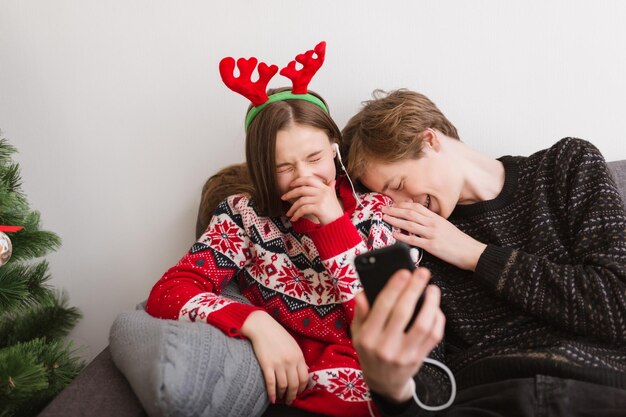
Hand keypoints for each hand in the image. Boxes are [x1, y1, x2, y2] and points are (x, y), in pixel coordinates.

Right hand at [241, 311, 308, 403]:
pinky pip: (271, 384)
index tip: (299, 392)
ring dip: (283, 395)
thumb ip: (299, 358)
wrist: (262, 326)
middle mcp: (290, 361)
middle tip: (290, 400)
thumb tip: (305, 370)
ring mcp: (278, 363)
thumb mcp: (293, 344)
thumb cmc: (277, 334)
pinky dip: (272, 393)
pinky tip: (272, 399)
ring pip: (283, 386)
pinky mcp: (266, 365)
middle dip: (293, 395)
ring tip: (281, 399)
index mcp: (298, 355)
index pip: (305, 377)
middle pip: (295, 384)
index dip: (302, 388)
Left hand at [281, 176, 342, 223]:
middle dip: (290, 194)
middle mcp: (323, 192)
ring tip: (289, 213)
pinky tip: (294, 218)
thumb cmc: (334, 213)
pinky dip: (296, 214)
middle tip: (283, 198)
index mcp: (325, 188)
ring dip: (292, 208)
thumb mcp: (333, 198)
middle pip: (302, 189)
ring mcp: (321, 200)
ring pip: (301, 201)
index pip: (310, 179)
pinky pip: (303, 209)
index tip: (291, 184)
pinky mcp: (319, 208)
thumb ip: (331, 189)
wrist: (339, 225)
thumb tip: (332, 181)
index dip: (299, 181)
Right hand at [351, 268, 444, 402]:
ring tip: (432, 288)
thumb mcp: (357, 333)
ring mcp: (404, 355)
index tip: (403, 271)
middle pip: (403, 313)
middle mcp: (385, 347)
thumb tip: (362, 293)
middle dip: (414, 289)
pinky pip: (434, 337)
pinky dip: (437, 319)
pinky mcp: (419, 358)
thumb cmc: (370, 350)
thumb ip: (360, 313)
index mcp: (367, 338)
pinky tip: (435, 307)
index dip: (394, 287)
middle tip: (422, 273)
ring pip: (423, 325)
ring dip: (431, 304)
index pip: (382, 307)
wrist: (383, 381)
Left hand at [382, 202, 486, 270]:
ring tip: (385, 218)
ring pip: (410, 224)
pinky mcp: (433, 246)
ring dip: (395, 220)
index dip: (402, 205)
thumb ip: (432, 222)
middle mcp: (433, 223)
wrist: (472, 252)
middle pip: (410, 213)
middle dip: (394, 210)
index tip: (392, 205)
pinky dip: (403, 237)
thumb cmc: (459, 241)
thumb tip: (418, 219)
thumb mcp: (446, 226)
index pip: (416, 207)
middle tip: (383, 208)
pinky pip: (415, 240)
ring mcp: (432, 234)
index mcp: (436, 218)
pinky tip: (394, 235)